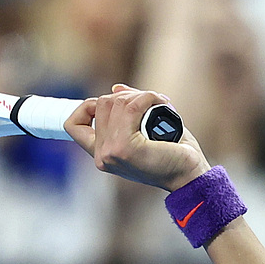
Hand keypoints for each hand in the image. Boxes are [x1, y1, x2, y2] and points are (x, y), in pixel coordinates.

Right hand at [65, 84, 208, 190]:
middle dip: (125, 96)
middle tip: (151, 102)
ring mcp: (110, 152)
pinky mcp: (125, 148)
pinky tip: (161, 102)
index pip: (73, 124)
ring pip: (113, 102)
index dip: (87, 106)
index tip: (115, 103)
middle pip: (99, 104)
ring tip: (159, 102)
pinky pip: (130, 107)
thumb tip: (116, 88)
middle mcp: (101, 156)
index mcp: (102, 154)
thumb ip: (129, 110)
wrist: (191, 175)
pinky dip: (147, 98)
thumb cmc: (173, 154)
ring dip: (139, 96)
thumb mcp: (146, 127)